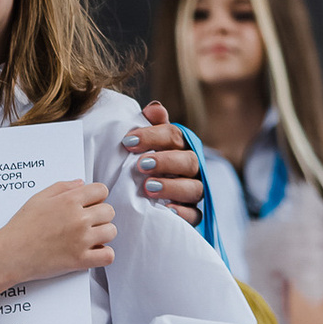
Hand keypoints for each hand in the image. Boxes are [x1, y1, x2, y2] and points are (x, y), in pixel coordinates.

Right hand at [0, 181, 117, 280]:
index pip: (101, 190)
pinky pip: (108, 255)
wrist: (11, 253)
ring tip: (90, 237)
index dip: (97, 196)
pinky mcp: (80, 260)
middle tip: (88, 222)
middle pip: (109, 211)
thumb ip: (62, 187)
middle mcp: (78, 218)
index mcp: (69, 200)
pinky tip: (94, 251)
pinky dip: (104, 254)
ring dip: (103, 234)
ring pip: (111, 232)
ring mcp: (81, 240)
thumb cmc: (21, 227)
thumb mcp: (38, 198)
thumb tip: (81, 183)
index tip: (91, 204)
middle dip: (100, 215)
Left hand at [123, 101, 204, 225]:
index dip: (153, 136)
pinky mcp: (190, 213)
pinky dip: (183, 213)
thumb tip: (155, 108)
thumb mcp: (141, 143)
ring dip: (172, 187)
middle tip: (141, 165)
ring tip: (148, 187)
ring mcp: (191, 191)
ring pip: (194, 188)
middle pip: (189, 161)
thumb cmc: (139, 161)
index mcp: (178, 146)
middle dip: (165, 161)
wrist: (136, 194)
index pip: (174, 135)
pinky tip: (167, 210)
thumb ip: (149, 125)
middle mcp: (189, 167)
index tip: (128, 141)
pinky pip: (194, 215)